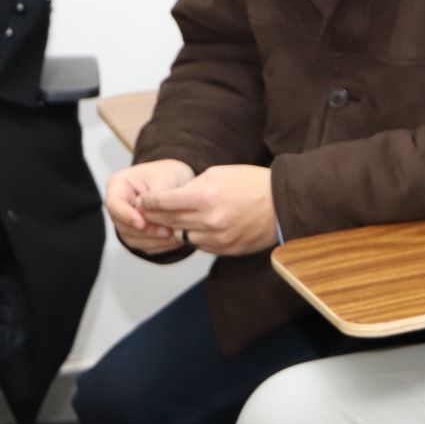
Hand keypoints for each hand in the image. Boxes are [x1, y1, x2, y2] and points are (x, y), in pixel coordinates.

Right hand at [105, 159, 194, 253]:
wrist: (177, 179)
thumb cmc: (169, 174)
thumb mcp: (166, 177)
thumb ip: (156, 196)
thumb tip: (147, 214)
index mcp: (118, 184)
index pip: (115, 204)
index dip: (127, 216)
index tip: (142, 223)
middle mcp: (118, 204)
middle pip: (122, 224)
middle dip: (146, 231)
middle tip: (167, 232)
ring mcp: (125, 219)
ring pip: (132, 237)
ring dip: (153, 240)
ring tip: (175, 237)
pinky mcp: (135, 232)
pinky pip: (143, 244)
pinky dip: (158, 245)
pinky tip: (175, 242)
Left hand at [136, 164, 276, 255]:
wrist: (283, 203)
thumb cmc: (253, 183)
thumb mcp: (219, 174)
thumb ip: (192, 187)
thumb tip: (171, 198)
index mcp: (205, 197)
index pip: (164, 202)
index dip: (148, 201)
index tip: (141, 200)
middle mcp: (209, 220)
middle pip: (169, 221)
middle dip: (155, 216)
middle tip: (146, 212)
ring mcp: (218, 238)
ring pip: (183, 237)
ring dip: (175, 230)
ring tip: (171, 222)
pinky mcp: (227, 250)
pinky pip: (201, 246)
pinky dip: (196, 238)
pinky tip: (196, 229)